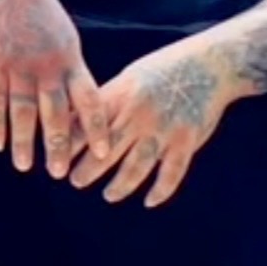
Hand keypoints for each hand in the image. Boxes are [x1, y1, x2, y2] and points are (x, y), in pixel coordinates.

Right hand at [0, 0, 108, 177]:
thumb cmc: (39, 13)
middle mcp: (47, 66)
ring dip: (24, 141)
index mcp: (70, 58)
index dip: (96, 128)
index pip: (89, 100)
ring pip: (23, 111)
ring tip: (24, 166)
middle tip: (59, 174)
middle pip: (55, 112)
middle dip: (58, 145)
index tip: (102, 154)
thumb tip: (82, 106)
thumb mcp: (64, 37)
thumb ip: (71, 70)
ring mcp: (18, 65)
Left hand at [68, 37, 230, 207]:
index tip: (58, 158)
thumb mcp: (131, 77)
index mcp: (123, 95)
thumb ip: (109, 99)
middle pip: (108, 150)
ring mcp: (163, 128)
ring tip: (108, 195)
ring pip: (136, 167)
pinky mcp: (186, 140)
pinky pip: (171, 173)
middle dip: (89, 169)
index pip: (90, 125)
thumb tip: (76, 117)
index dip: (72, 144)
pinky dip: (160, 191)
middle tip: (75, 181)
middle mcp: (140, 114)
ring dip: (120, 185)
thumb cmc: (164, 70)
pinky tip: (149, 201)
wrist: (208, 64)